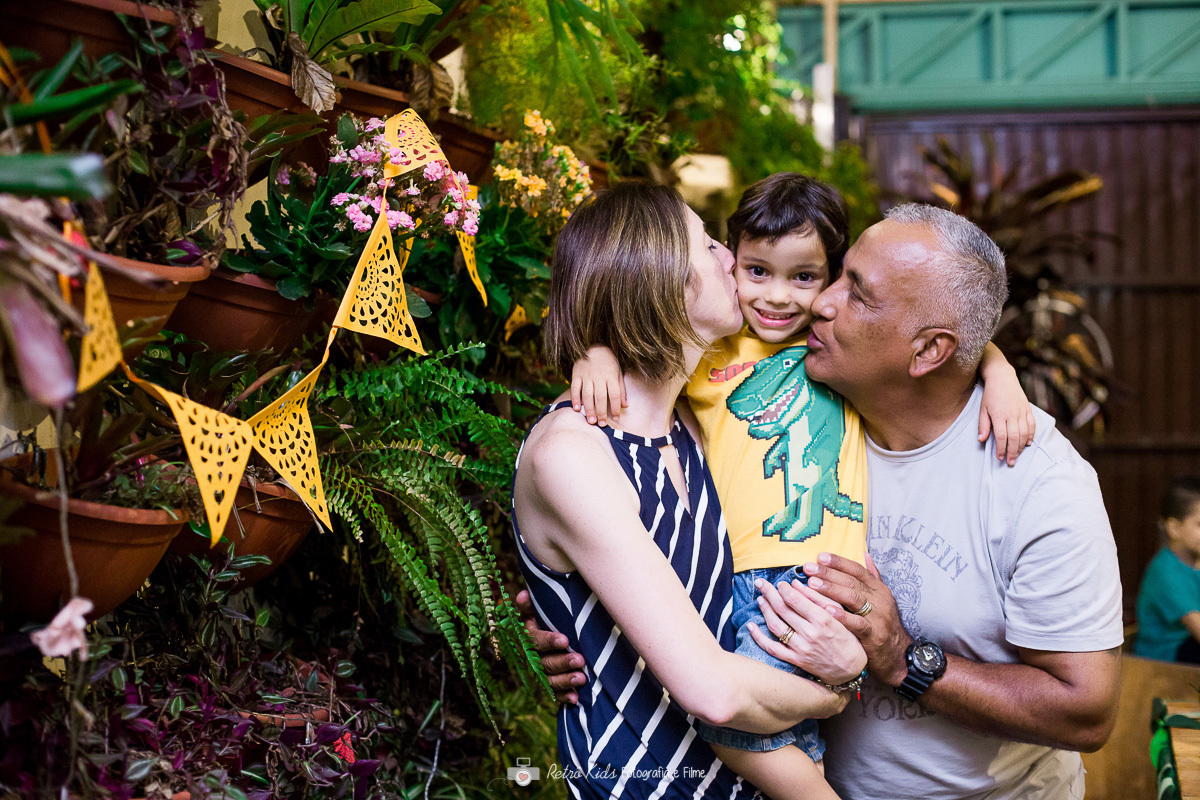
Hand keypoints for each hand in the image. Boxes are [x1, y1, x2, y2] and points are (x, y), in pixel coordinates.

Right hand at [515, 589, 585, 703]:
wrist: (553, 641)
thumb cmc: (548, 621)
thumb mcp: (539, 612)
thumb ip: (531, 606)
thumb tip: (523, 594)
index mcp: (529, 638)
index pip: (536, 640)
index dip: (549, 641)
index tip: (565, 640)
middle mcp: (532, 658)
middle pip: (544, 662)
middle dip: (562, 662)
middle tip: (580, 660)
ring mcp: (540, 674)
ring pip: (549, 680)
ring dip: (565, 680)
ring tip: (582, 678)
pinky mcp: (550, 687)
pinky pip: (554, 695)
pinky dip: (565, 697)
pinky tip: (575, 698)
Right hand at [570, 346, 626, 426]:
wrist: (593, 346)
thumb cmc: (608, 362)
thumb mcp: (618, 373)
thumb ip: (621, 389)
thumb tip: (625, 406)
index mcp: (611, 376)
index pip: (615, 395)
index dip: (616, 408)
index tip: (616, 418)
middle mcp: (599, 377)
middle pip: (601, 397)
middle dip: (602, 412)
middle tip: (602, 424)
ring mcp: (587, 375)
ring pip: (588, 395)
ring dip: (589, 409)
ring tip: (591, 421)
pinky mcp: (576, 374)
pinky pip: (575, 388)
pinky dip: (575, 399)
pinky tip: (577, 409)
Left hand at [747, 578, 866, 684]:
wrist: (851, 669)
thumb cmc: (848, 638)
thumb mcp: (839, 614)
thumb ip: (819, 597)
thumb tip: (797, 584)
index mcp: (823, 619)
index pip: (796, 600)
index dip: (784, 589)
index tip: (780, 583)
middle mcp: (810, 633)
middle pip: (783, 610)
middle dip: (769, 593)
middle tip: (761, 584)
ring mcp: (801, 648)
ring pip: (776, 626)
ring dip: (765, 610)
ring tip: (760, 599)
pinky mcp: (796, 660)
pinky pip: (772, 648)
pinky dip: (759, 637)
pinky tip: (751, 626)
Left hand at [801, 553, 912, 686]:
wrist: (897, 653)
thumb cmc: (884, 623)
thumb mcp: (881, 598)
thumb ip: (873, 576)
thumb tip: (865, 554)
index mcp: (879, 589)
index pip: (857, 570)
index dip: (839, 562)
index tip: (820, 556)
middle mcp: (880, 599)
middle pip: (852, 581)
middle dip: (829, 573)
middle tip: (809, 568)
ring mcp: (878, 616)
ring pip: (854, 598)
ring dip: (831, 590)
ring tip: (812, 584)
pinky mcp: (874, 634)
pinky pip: (858, 623)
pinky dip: (843, 616)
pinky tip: (827, 610)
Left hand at [978, 365, 1035, 466]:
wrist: (1002, 378)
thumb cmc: (990, 395)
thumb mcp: (982, 409)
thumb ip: (983, 425)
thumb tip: (981, 440)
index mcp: (999, 415)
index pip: (1002, 436)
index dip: (1001, 449)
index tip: (999, 457)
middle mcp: (1012, 414)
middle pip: (1014, 437)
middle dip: (1012, 452)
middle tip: (1010, 462)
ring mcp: (1021, 412)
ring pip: (1024, 433)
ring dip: (1021, 446)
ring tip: (1017, 455)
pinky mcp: (1028, 409)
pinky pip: (1032, 425)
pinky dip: (1031, 435)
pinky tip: (1027, 443)